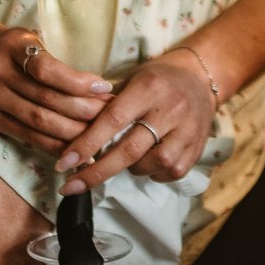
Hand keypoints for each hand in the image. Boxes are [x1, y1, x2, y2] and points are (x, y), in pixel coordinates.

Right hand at [0, 25, 111, 153]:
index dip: (77, 81)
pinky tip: (74, 146)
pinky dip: (53, 143)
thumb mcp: (31, 41)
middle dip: (83, 110)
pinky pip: (26, 136)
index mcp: (11, 45)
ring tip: (98, 133)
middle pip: (45, 99)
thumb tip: (100, 90)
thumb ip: (57, 63)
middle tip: (110, 115)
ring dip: (72, 131)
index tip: (104, 87)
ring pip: (38, 121)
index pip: (46, 69)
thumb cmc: (14, 47)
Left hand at [54, 50, 219, 194]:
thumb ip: (107, 107)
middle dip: (96, 172)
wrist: (200, 78)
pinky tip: (146, 162)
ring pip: (150, 165)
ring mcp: (187, 131)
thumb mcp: (131, 80)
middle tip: (71, 186)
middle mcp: (170, 109)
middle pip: (129, 150)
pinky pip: (170, 172)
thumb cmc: (156, 80)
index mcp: (148, 88)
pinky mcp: (197, 148)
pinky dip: (152, 173)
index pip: (112, 120)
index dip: (86, 144)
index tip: (63, 163)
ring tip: (123, 159)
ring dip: (129, 169)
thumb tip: (74, 139)